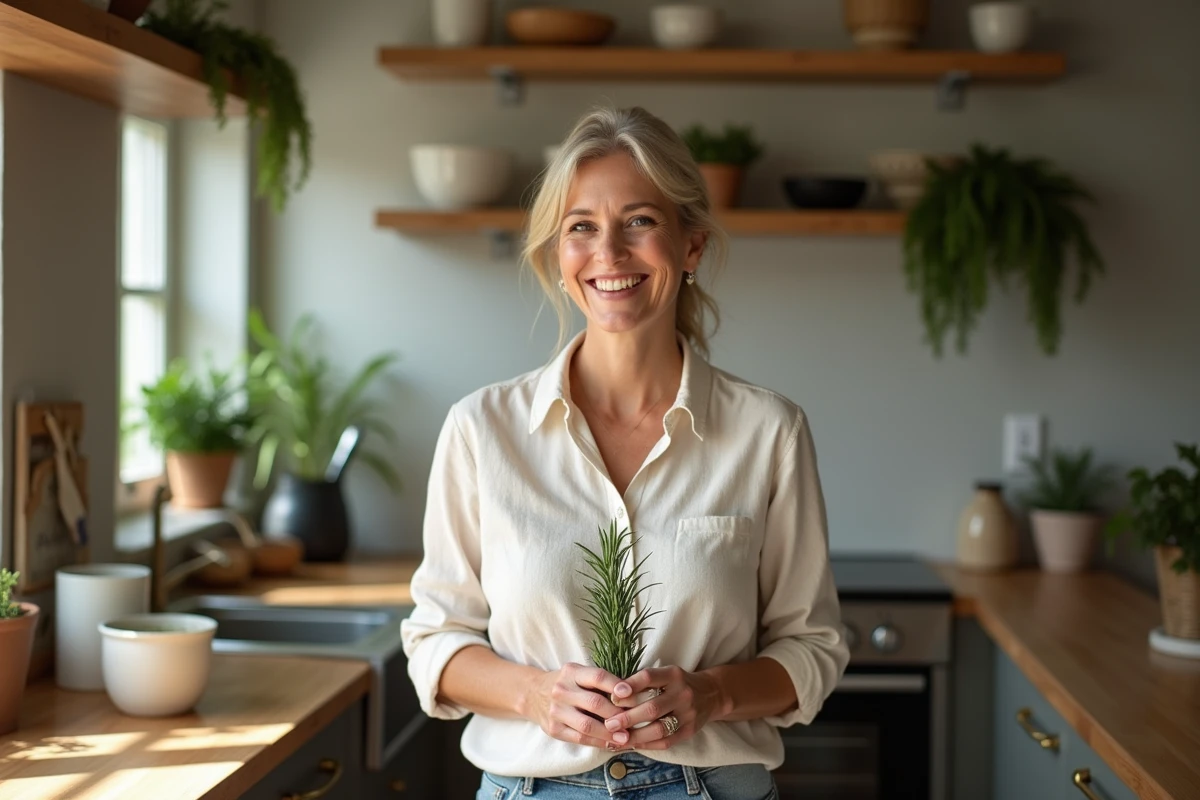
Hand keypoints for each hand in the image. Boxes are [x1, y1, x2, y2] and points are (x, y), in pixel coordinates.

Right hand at [523, 662, 629, 748]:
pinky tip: (611, 744)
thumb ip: (600, 682)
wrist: (533, 693)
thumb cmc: (567, 683)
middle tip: (635, 720)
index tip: (632, 693)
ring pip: (587, 725)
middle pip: (594, 703)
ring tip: (626, 737)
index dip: (615, 685)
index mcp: (572, 672)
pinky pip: (579, 738)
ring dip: (609, 733)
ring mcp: (556, 711)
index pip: (597, 677)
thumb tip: (631, 694)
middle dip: (617, 714)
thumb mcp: (579, 674)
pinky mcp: (554, 729)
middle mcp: (562, 690)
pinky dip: (598, 742)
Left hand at [603, 665, 724, 750]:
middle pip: (652, 708)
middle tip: (609, 723)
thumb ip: (643, 682)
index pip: (649, 678)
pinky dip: (647, 744)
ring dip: (635, 735)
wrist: (711, 694)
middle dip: (628, 717)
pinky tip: (632, 744)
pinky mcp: (689, 731)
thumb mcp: (665, 674)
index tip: (613, 695)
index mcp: (673, 675)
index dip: (630, 686)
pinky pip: (666, 741)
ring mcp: (688, 714)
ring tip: (617, 738)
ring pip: (659, 729)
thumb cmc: (677, 683)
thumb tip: (613, 695)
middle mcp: (682, 693)